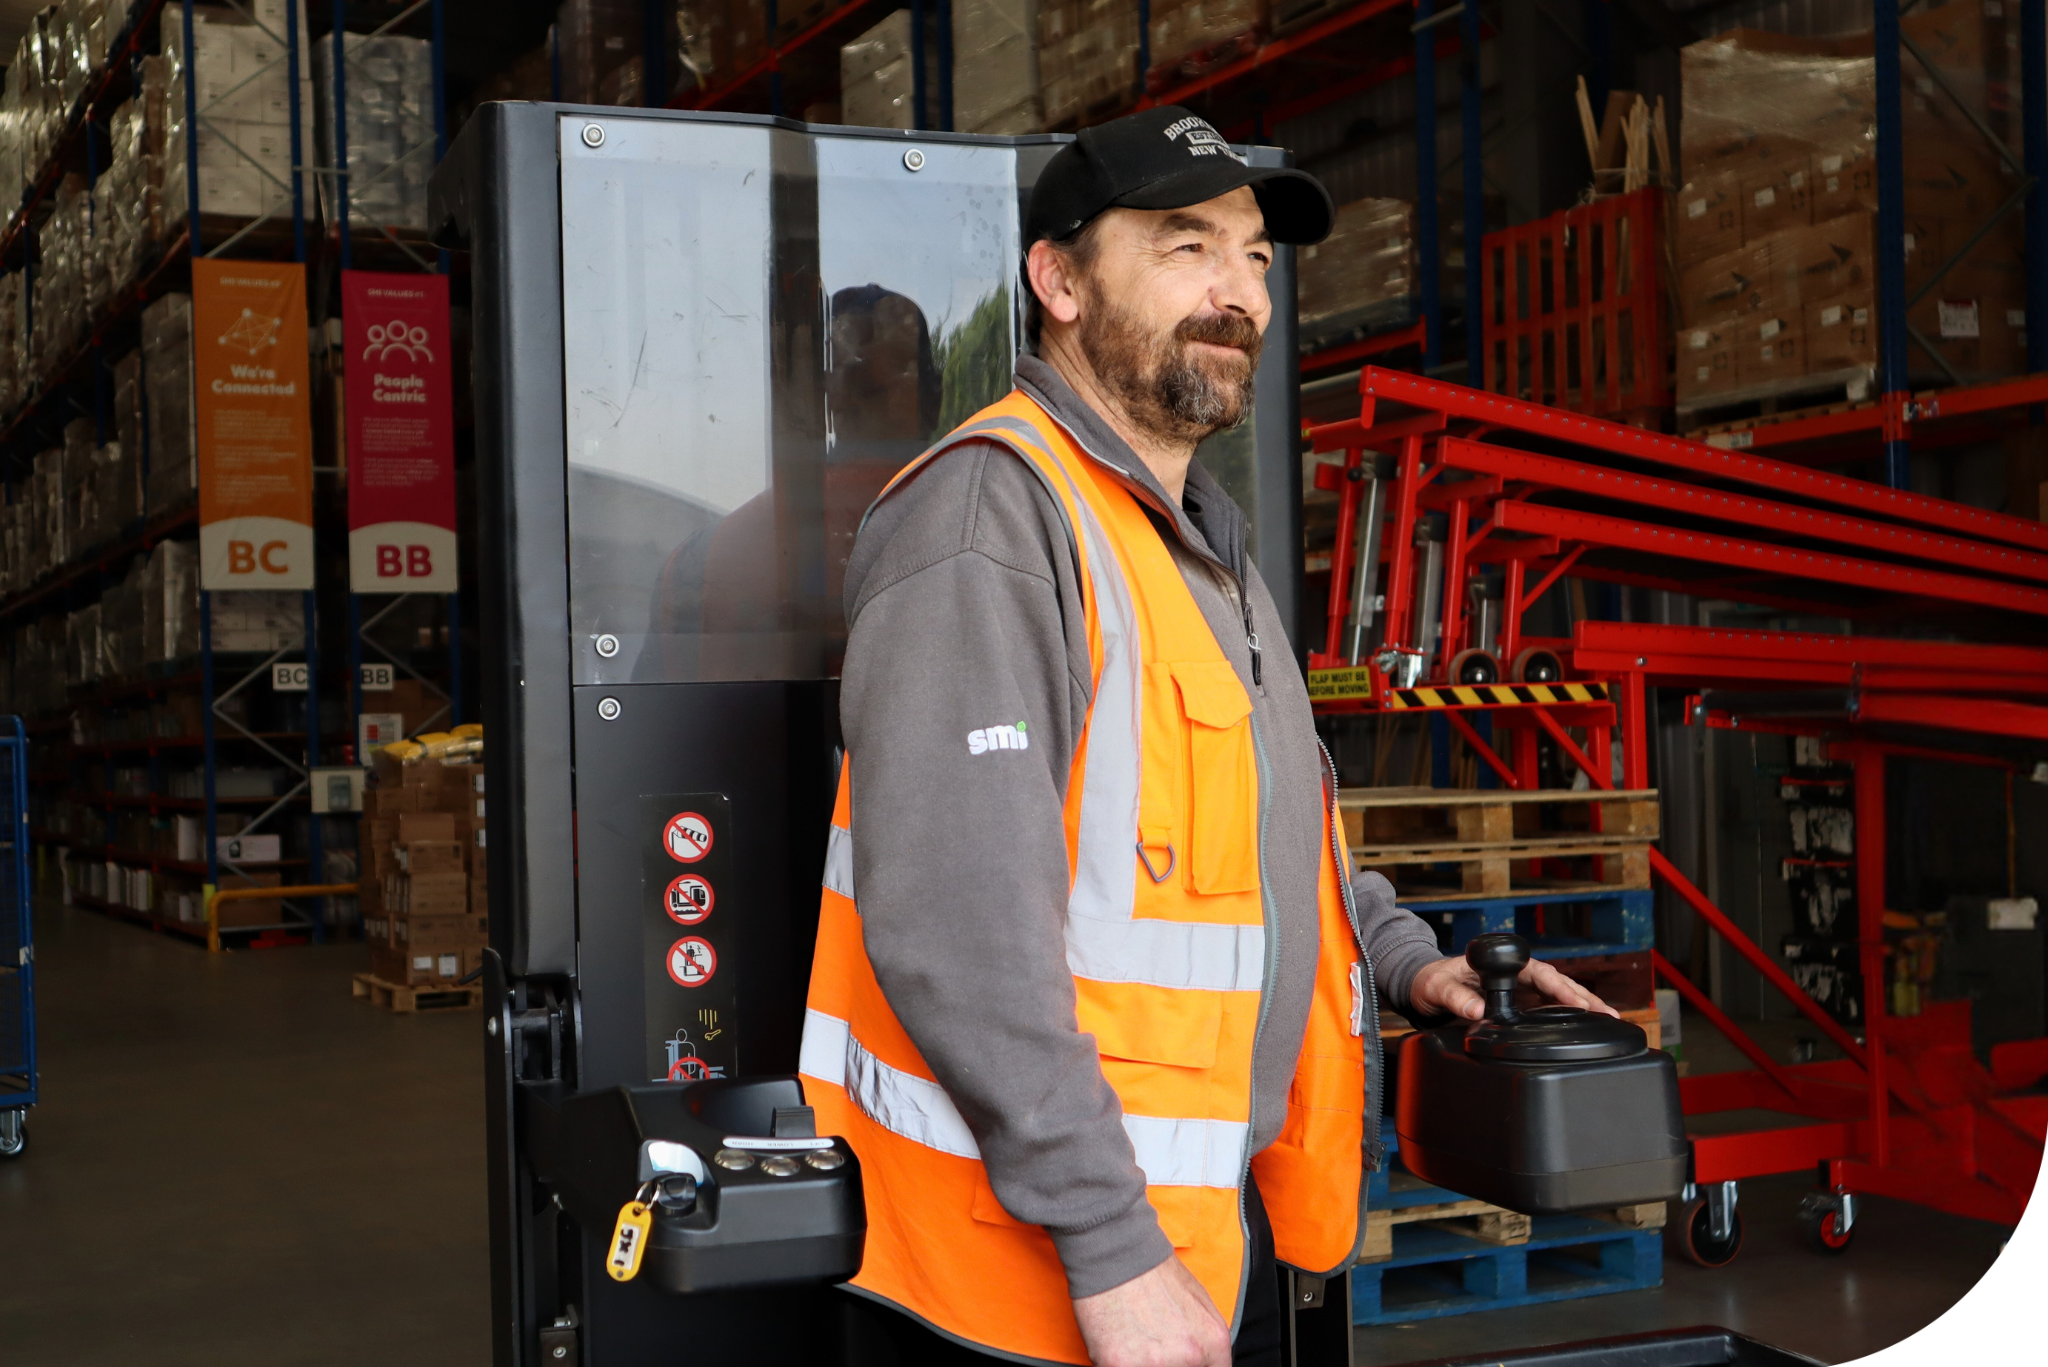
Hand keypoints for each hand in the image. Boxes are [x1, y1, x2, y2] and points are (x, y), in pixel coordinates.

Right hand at [1072, 1253, 1230, 1366]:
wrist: (1116, 1252)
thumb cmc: (1154, 1271)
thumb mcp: (1199, 1302)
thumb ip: (1206, 1340)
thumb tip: (1201, 1360)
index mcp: (1214, 1340)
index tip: (1184, 1363)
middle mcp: (1191, 1356)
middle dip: (1169, 1365)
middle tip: (1153, 1348)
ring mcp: (1157, 1363)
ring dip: (1142, 1364)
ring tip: (1134, 1342)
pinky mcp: (1121, 1365)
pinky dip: (1117, 1364)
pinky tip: (1116, 1342)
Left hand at [1408, 952, 1617, 1019]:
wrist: (1426, 989)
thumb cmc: (1431, 980)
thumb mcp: (1437, 987)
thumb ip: (1455, 997)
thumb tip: (1478, 1010)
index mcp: (1505, 964)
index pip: (1540, 974)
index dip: (1561, 988)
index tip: (1577, 1003)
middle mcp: (1518, 975)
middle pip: (1559, 985)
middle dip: (1586, 999)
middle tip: (1610, 1015)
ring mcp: (1522, 991)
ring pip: (1559, 998)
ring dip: (1584, 1009)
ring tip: (1611, 1022)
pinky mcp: (1520, 1006)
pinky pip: (1548, 1011)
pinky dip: (1568, 1019)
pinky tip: (1586, 1029)